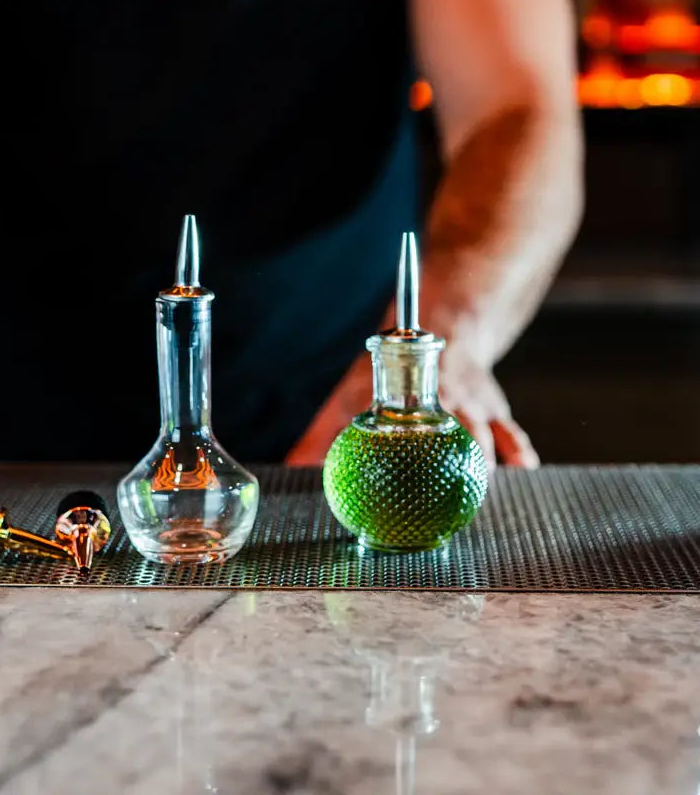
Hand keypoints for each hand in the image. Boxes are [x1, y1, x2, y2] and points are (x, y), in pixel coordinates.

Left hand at [285, 345, 538, 469]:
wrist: (448, 320)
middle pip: (447, 429)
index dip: (394, 447)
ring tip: (481, 491)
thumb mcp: (351, 393)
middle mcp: (440, 398)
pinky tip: (525, 471)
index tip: (391, 480)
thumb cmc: (389, 370)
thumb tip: (293, 466)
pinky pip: (511, 431)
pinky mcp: (494, 407)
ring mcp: (471, 402)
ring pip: (483, 431)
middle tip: (446, 497)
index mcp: (404, 396)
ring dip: (484, 459)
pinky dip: (518, 451)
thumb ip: (323, 432)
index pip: (396, 421)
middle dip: (450, 459)